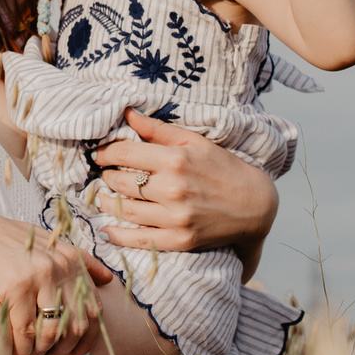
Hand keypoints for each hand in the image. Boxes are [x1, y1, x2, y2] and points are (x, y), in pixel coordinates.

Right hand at [0, 203, 110, 354]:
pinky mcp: (16, 286)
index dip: (87, 337)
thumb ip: (76, 259)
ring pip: (53, 330)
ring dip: (43, 351)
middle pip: (77, 322)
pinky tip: (13, 353)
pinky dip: (21, 348)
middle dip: (66, 349)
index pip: (93, 308)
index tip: (76, 354)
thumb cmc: (1, 243)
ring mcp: (40, 275)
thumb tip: (108, 277)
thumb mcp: (42, 243)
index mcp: (70, 257)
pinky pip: (26, 331)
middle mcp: (60, 264)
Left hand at [92, 110, 278, 273]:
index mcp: (175, 160)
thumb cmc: (224, 168)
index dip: (105, 153)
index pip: (125, 154)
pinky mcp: (180, 240)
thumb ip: (159, 130)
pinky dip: (118, 236)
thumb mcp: (195, 142)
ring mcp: (176, 217)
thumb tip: (128, 114)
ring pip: (126, 210)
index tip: (99, 155)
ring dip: (107, 203)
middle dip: (107, 176)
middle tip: (104, 174)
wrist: (254, 205)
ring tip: (102, 196)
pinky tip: (107, 230)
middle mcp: (173, 189)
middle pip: (122, 182)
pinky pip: (140, 240)